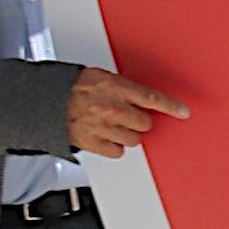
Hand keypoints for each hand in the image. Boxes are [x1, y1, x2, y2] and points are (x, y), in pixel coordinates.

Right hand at [65, 68, 189, 158]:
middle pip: (145, 123)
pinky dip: (115, 146)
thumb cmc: (71, 87)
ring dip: (128, 133)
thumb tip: (143, 98)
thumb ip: (123, 88)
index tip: (183, 112)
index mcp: (114, 88)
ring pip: (133, 139)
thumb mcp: (100, 77)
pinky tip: (106, 136)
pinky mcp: (93, 143)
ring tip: (113, 124)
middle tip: (129, 115)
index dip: (170, 106)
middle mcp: (110, 108)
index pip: (151, 99)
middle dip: (140, 120)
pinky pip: (117, 151)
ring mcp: (102, 127)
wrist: (44, 100)